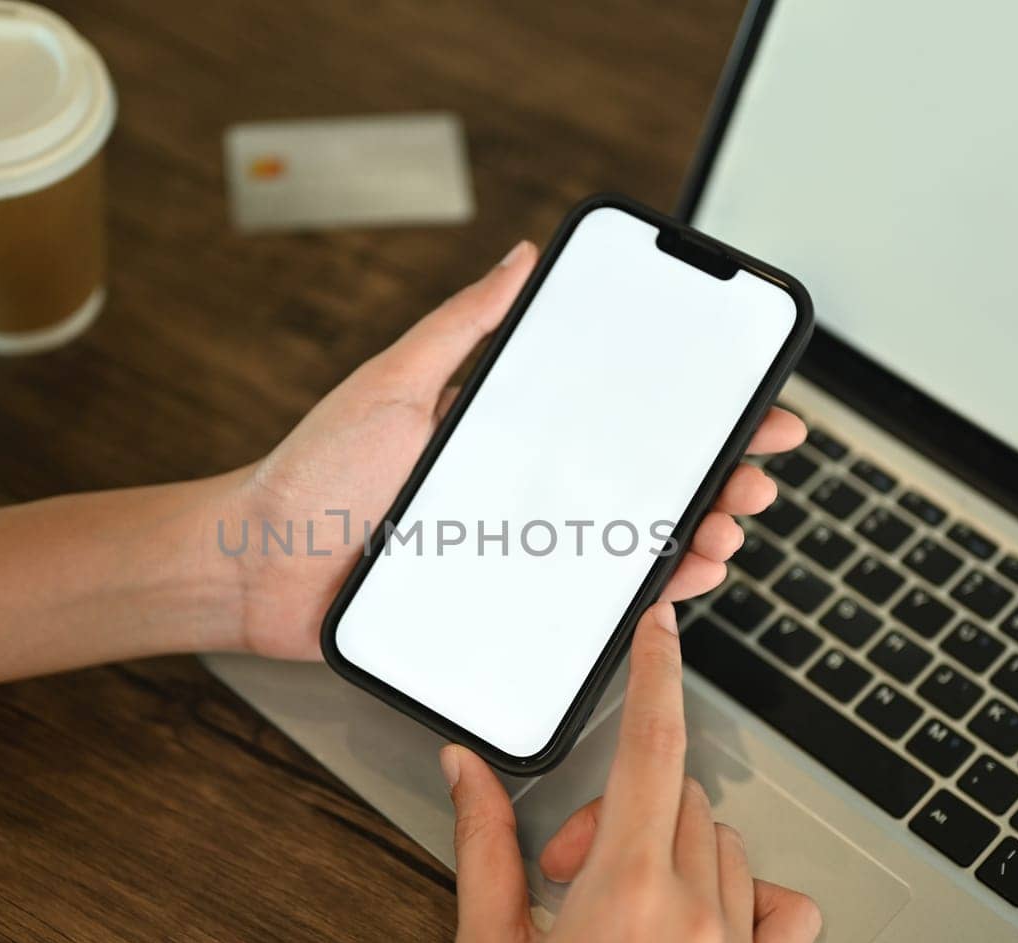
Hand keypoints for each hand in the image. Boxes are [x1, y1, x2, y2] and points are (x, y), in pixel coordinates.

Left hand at [231, 242, 806, 659]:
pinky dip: (643, 594)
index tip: (750, 405)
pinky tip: (678, 583)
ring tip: (728, 530)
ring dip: (693, 537)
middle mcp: (522, 493)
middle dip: (715, 479)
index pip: (617, 419)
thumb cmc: (314, 471)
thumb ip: (461, 328)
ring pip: (627, 546)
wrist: (261, 564)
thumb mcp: (394, 383)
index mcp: (508, 436)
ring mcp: (516, 553)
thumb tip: (518, 260)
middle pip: (641, 485)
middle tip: (757, 479)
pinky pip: (585, 603)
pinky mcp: (502, 606)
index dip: (691, 414)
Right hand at [443, 603, 821, 942]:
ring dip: (675, 853)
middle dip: (622, 813)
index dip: (658, 675)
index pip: (652, 751)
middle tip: (569, 873)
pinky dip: (747, 898)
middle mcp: (697, 922)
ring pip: (729, 846)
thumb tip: (467, 770)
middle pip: (681, 798)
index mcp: (623, 899)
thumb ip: (484, 845)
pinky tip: (697, 927)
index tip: (664, 629)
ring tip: (620, 913)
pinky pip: (785, 909)